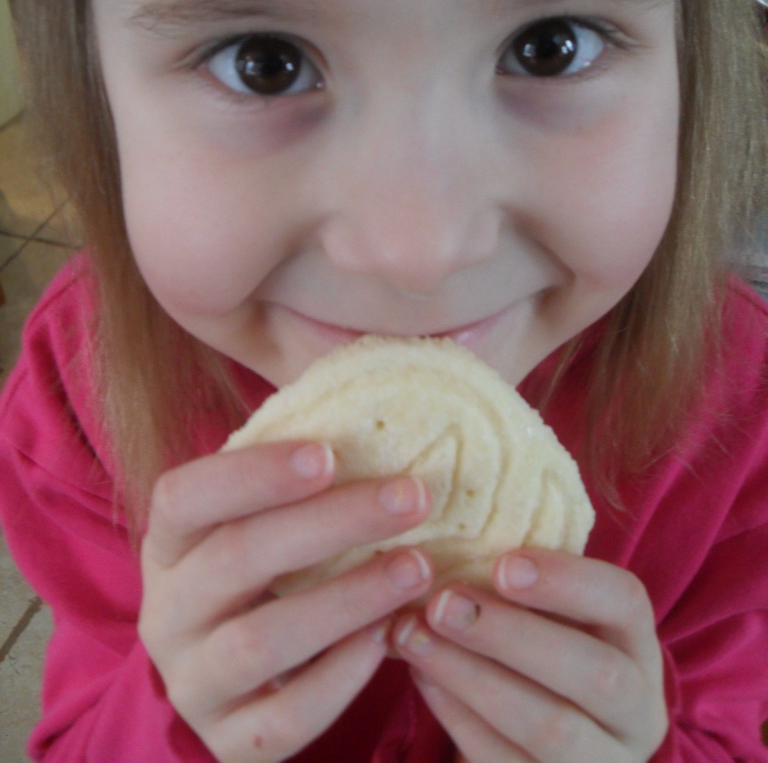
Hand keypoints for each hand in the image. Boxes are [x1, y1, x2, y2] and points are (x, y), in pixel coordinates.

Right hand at [139, 441, 433, 762]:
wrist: (235, 684)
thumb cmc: (267, 575)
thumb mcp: (265, 522)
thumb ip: (304, 471)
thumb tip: (394, 395)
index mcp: (169, 543)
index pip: (184, 496)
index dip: (254, 473)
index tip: (330, 453)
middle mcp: (167, 611)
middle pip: (236, 558)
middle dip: (331, 524)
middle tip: (413, 497)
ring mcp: (193, 681)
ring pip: (260, 641)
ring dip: (347, 599)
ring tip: (418, 567)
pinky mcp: (230, 739)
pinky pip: (282, 719)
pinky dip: (340, 678)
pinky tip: (387, 638)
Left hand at [392, 549, 667, 762]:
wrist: (551, 745)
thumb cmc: (539, 653)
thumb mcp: (548, 617)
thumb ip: (516, 581)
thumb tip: (440, 528)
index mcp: (636, 643)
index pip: (625, 602)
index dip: (568, 581)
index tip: (502, 562)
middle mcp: (637, 707)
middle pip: (593, 673)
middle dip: (510, 634)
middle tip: (441, 602)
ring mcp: (605, 762)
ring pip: (551, 728)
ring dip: (472, 677)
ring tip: (413, 636)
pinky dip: (460, 719)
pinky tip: (422, 679)